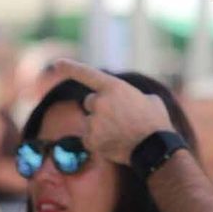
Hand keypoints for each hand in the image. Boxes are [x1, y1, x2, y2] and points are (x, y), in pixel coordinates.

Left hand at [48, 60, 172, 165]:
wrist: (155, 148)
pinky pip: (88, 138)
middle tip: (120, 118)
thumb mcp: (148, 99)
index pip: (86, 74)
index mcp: (113, 87)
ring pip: (89, 121)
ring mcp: (92, 121)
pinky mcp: (89, 140)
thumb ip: (129, 95)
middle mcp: (99, 101)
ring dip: (100, 126)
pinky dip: (99, 142)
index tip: (56, 63)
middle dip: (100, 108)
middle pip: (89, 102)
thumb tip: (125, 101)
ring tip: (121, 133)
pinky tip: (114, 143)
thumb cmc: (155, 122)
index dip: (70, 67)